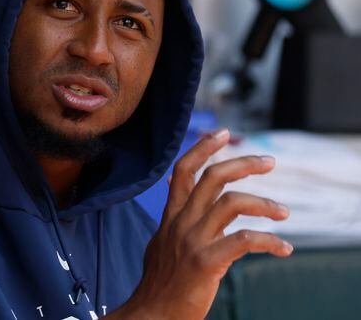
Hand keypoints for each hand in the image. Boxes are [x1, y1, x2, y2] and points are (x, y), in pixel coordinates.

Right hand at [109, 129, 291, 319]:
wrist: (151, 313)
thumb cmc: (161, 282)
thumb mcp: (160, 241)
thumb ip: (174, 217)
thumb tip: (180, 192)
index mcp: (171, 217)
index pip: (184, 171)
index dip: (202, 148)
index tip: (223, 133)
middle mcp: (181, 223)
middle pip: (212, 177)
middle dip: (243, 163)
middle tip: (269, 161)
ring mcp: (192, 241)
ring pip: (232, 204)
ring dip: (264, 203)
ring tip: (283, 212)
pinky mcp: (206, 262)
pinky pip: (243, 241)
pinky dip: (269, 241)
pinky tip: (282, 248)